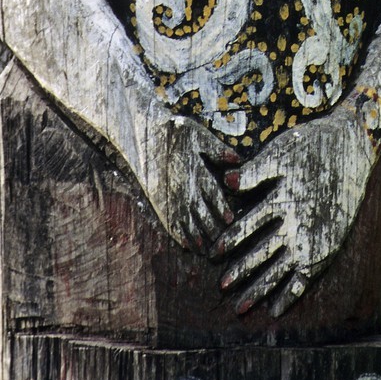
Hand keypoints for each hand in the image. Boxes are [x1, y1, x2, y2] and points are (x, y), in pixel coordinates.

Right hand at [138, 111, 238, 252]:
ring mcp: (168, 196)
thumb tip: (239, 161)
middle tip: (223, 243)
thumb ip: (218, 149)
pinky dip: (179, 236)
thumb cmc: (173, 130)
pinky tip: (186, 245)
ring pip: (186, 223)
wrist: (141, 131)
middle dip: (213, 229)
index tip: (230, 220)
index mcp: (195, 171)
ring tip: (206, 249)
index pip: (213, 195)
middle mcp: (183, 187)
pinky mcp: (157, 201)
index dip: (222, 209)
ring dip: (197, 237)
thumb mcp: (198, 134)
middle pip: (201, 214)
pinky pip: (169, 223)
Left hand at [213, 110, 371, 316]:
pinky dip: (291, 294)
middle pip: (263, 254)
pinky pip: (307, 278)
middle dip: (241, 272)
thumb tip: (226, 182)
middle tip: (221, 288)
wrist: (352, 148)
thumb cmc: (312, 145)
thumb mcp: (281, 152)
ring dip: (260, 290)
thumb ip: (254, 171)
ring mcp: (314, 238)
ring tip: (241, 308)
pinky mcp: (328, 246)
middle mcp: (297, 224)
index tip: (212, 254)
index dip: (229, 240)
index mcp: (283, 199)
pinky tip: (275, 310)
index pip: (248, 225)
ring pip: (281, 271)